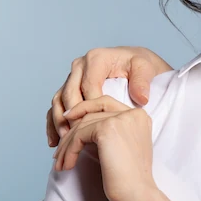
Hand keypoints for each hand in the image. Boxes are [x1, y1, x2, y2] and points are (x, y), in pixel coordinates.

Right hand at [47, 47, 172, 145]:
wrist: (136, 63)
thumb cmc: (140, 66)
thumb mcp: (146, 68)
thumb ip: (142, 81)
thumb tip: (141, 99)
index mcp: (96, 59)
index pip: (88, 86)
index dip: (91, 108)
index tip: (96, 128)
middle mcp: (80, 66)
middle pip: (69, 94)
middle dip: (72, 117)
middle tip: (78, 138)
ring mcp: (73, 77)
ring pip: (59, 100)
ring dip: (59, 122)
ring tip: (65, 141)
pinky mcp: (69, 88)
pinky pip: (57, 105)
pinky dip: (54, 123)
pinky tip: (56, 141)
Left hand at [53, 96, 155, 200]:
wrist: (137, 194)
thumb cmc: (130, 179)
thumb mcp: (123, 147)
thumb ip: (110, 131)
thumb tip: (79, 125)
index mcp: (139, 116)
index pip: (106, 104)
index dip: (84, 110)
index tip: (67, 123)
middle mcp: (133, 113)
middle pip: (91, 113)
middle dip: (71, 131)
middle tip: (58, 151)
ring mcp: (121, 119)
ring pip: (82, 125)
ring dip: (67, 145)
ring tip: (60, 163)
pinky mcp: (107, 129)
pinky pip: (79, 136)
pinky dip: (69, 151)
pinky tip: (66, 166)